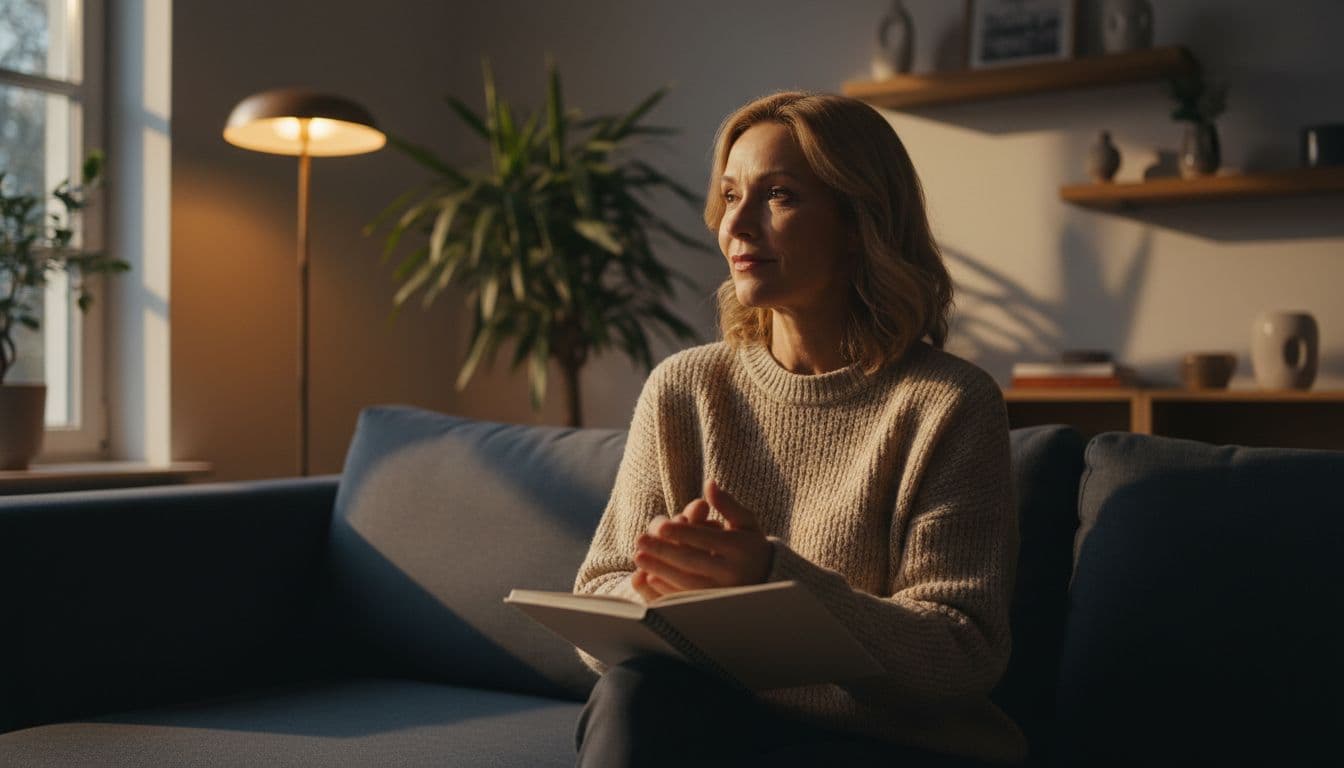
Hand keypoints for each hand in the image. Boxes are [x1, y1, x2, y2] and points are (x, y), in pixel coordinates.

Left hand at [632, 480, 773, 596]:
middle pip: (692, 560)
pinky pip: (687, 598)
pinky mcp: (714, 606)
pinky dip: (667, 589)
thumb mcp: (745, 522)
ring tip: (639, 557)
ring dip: (660, 569)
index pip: (706, 539)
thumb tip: (709, 484)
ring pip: (687, 582)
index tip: (660, 526)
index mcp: (739, 547)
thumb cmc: (750, 545)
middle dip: (663, 550)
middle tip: (640, 541)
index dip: (682, 532)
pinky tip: (650, 577)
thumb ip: (727, 504)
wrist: (767, 579)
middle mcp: (732, 572)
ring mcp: (722, 592)